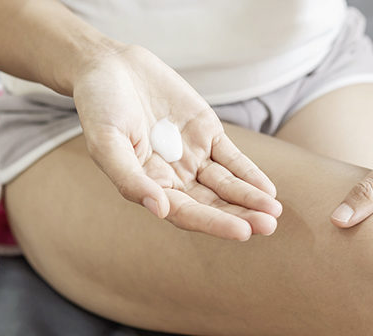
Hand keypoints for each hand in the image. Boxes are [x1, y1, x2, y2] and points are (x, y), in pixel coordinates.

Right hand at [72, 45, 281, 240]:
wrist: (109, 66)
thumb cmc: (99, 107)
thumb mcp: (106, 142)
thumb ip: (130, 178)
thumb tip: (159, 210)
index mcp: (148, 186)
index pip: (186, 213)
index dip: (214, 223)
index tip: (242, 232)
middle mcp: (174, 177)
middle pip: (212, 203)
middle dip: (240, 215)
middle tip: (268, 226)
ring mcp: (193, 155)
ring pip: (226, 184)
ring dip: (250, 198)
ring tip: (273, 213)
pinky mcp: (206, 133)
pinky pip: (233, 158)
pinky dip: (250, 173)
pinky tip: (268, 191)